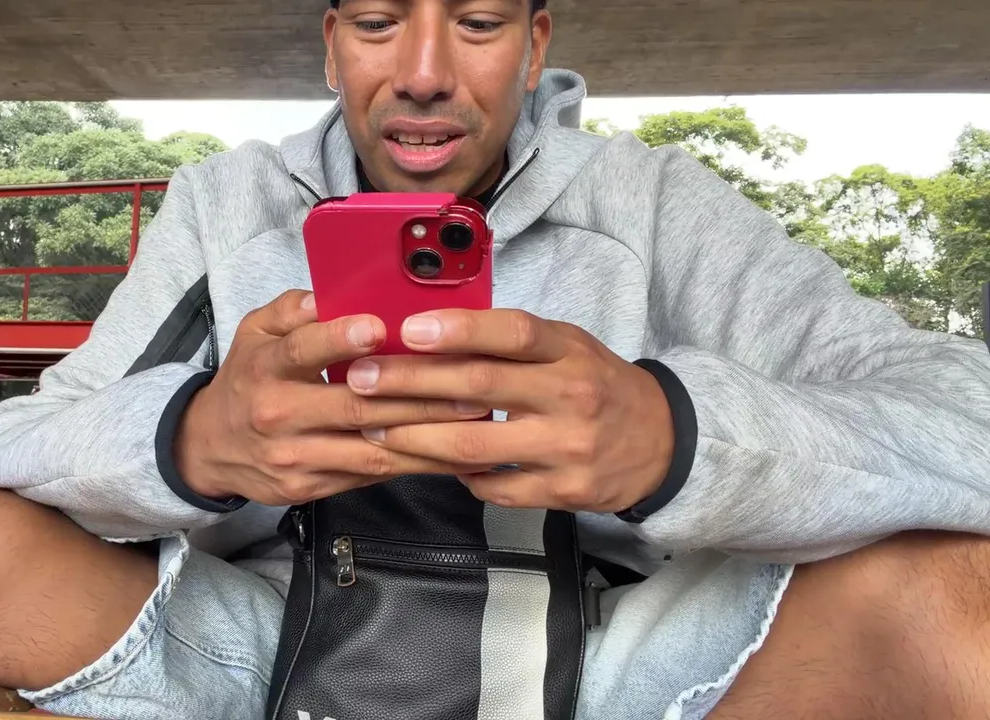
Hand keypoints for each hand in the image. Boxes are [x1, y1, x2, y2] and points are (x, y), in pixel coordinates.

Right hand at [176, 290, 493, 505]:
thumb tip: (331, 295)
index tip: (378, 327)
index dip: (339, 339)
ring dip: (427, 438)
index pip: (303, 351)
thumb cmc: (247, 380)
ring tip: (472, 422)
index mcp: (266, 367)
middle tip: (467, 384)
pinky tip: (449, 454)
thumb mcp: (254, 333)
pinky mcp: (309, 488)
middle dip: (416, 396)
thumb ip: (292, 310)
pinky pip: (368, 477)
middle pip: (353, 406)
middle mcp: (278, 414)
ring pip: (370, 450)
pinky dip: (412, 465)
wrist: (207, 448)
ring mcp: (295, 457)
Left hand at [345, 309, 674, 512]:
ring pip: (475, 446)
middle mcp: (571, 396)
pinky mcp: (565, 491)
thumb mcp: (567, 346)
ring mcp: (568, 447)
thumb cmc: (595, 383)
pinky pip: (495, 487)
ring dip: (415, 438)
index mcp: (568, 351)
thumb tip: (431, 331)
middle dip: (409, 382)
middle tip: (358, 378)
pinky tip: (432, 465)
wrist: (662, 441)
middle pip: (479, 386)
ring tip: (373, 429)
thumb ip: (512, 341)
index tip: (407, 329)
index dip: (459, 330)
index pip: (512, 333)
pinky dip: (460, 476)